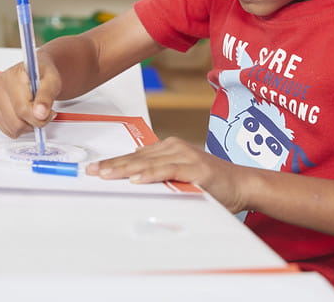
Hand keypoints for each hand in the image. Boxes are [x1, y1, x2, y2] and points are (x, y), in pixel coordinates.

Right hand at [0, 49, 60, 137]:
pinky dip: (19, 127)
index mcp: (11, 77)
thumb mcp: (52, 81)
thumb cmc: (42, 75)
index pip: (23, 109)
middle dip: (34, 122)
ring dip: (27, 126)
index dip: (40, 117)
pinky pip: (7, 129)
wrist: (35, 73)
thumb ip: (46, 97)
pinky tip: (24, 115)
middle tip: (44, 113)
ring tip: (34, 112)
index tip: (50, 113)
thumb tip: (40, 113)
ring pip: (12, 129)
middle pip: (16, 122)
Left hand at [86, 137, 250, 212]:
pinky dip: (151, 174)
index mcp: (168, 148)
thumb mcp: (179, 177)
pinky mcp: (195, 168)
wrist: (241, 184)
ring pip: (148, 162)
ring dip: (125, 169)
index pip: (135, 156)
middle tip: (91, 172)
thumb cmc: (211, 183)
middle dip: (112, 165)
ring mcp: (185, 156)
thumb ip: (160, 176)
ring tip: (106, 174)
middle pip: (137, 158)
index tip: (93, 169)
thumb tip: (133, 181)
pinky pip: (168, 170)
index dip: (113, 162)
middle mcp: (175, 148)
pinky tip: (136, 179)